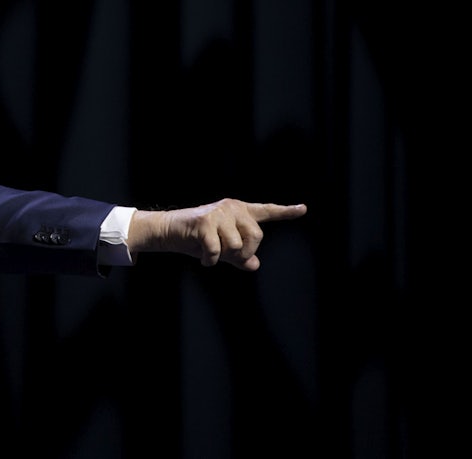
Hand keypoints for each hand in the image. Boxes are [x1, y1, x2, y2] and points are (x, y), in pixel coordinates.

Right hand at [128, 198, 306, 270]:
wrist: (168, 231)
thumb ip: (240, 256)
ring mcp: (218, 213)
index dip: (286, 212)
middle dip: (244, 252)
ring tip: (211, 253)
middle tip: (228, 256)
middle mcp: (232, 208)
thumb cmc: (197, 238)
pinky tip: (203, 258)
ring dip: (225, 257)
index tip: (303, 209)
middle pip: (256, 236)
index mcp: (240, 212)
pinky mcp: (204, 222)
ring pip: (237, 245)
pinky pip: (217, 250)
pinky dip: (210, 260)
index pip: (266, 212)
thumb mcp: (223, 249)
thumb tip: (255, 265)